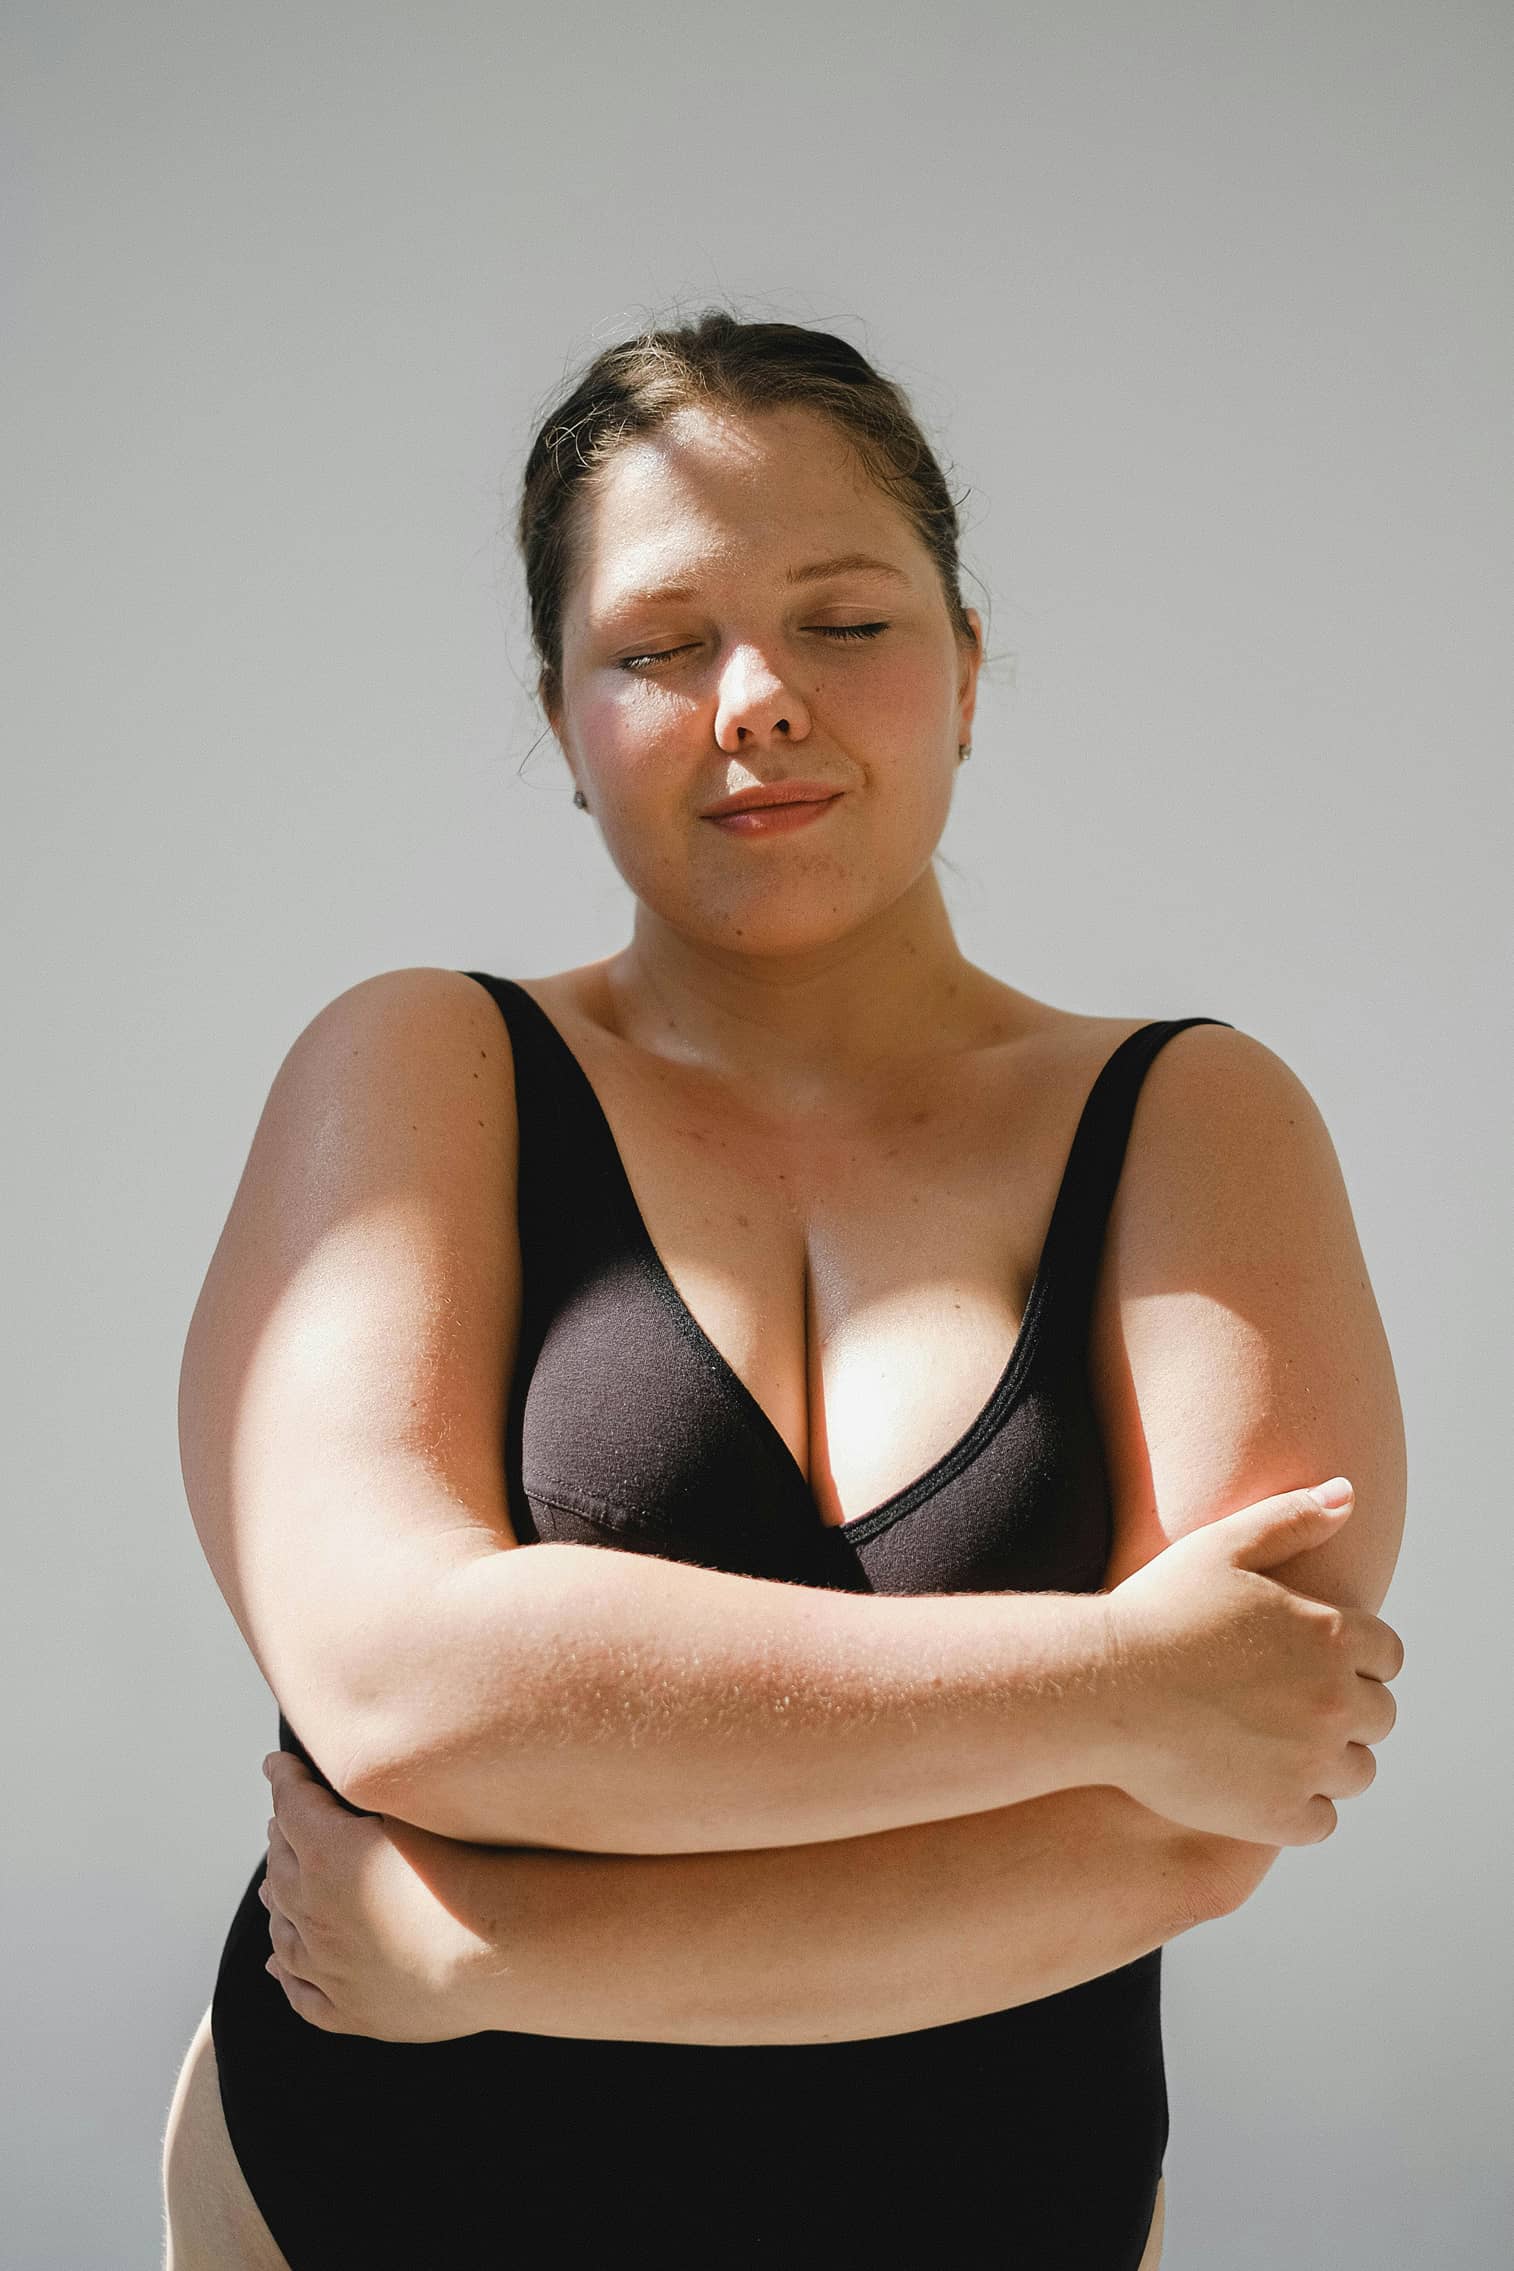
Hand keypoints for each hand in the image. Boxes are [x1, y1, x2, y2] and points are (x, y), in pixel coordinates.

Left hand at [260, 1750, 498, 2041]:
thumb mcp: (422, 1806)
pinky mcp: (352, 2011)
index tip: (277, 1764)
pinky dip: (285, 1974)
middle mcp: (317, 1911)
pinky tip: (277, 1965)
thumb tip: (364, 1772)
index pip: (292, 1805)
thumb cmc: (474, 1869)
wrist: (504, 1953)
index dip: (284, 1779)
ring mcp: (331, 1968)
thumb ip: (381, 1789)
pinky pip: (302, 1994)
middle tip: (284, 1817)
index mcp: (328, 1854)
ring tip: (275, 1883)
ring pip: (284, 1929)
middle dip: (282, 1834)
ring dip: (278, 1899)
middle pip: (282, 1863)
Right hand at [1102, 1482, 1404, 1846]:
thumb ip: (1292, 1518)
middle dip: (1344, 1707)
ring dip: (1327, 1759)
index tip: (1310, 1661)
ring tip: (1272, 1744)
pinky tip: (1258, 1782)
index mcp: (1332, 1635)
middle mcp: (1336, 1700)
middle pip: (1380, 1715)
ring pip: (1356, 1771)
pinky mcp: (1280, 1814)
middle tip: (1285, 1703)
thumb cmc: (1154, 1610)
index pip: (1388, 1655)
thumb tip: (1349, 1494)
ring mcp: (1311, 1762)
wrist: (1100, 1688)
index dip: (1354, 1657)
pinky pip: (1322, 1821)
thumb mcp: (1221, 1546)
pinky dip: (1299, 1807)